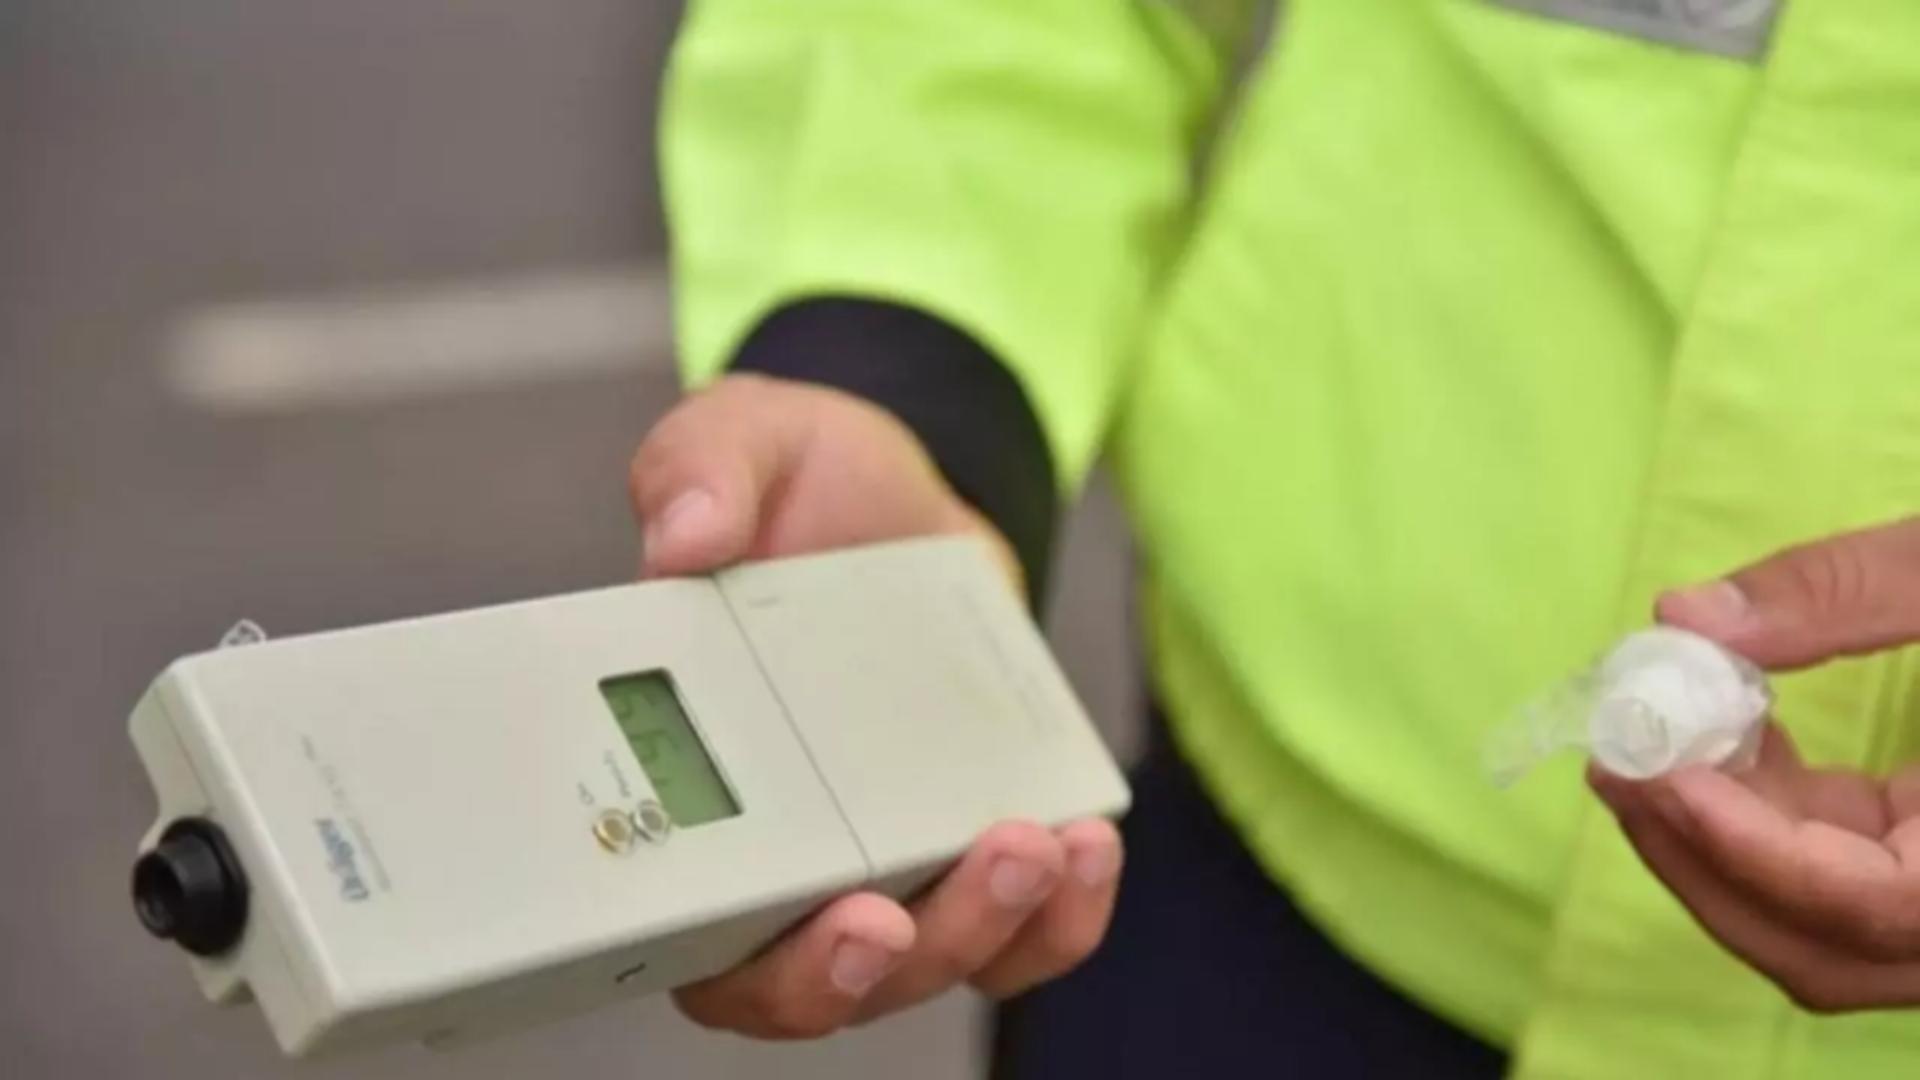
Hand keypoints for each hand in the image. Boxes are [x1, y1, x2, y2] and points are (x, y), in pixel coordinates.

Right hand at [627, 373, 1123, 1036]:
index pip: (698, 935)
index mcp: (694, 798)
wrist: (906, 499)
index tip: (829, 914)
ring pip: (930, 964)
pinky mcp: (971, 846)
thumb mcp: (743, 443)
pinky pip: (1026, 928)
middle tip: (904, 910)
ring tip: (1033, 847)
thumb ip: (699, 471)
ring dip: (982, 932)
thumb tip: (685, 535)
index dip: (756, 962)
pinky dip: (1063, 915)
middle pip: (814, 984)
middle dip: (871, 969)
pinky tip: (1087, 841)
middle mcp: (784, 859)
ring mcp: (887, 863)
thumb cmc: (798, 492)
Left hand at [1592, 516, 1919, 1011]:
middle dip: (1704, 861)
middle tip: (1614, 761)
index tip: (1661, 776)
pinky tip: (1717, 728)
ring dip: (1716, 845)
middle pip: (1828, 948)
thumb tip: (1684, 615)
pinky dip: (1760, 815)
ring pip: (1822, 927)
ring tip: (1640, 742)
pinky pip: (1837, 872)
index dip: (1757, 855)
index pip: (1875, 911)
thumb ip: (1848, 588)